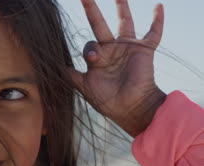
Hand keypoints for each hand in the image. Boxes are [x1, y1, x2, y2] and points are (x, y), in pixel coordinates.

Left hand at [72, 0, 166, 136]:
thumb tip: (55, 67)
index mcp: (98, 58)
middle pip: (100, 25)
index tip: (94, 60)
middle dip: (92, 11)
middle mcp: (112, 50)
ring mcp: (128, 48)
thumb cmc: (107, 101)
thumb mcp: (85, 87)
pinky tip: (159, 6)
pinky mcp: (144, 50)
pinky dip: (157, 21)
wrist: (130, 108)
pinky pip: (153, 33)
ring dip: (122, 8)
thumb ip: (71, 76)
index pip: (89, 45)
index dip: (90, 50)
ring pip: (124, 22)